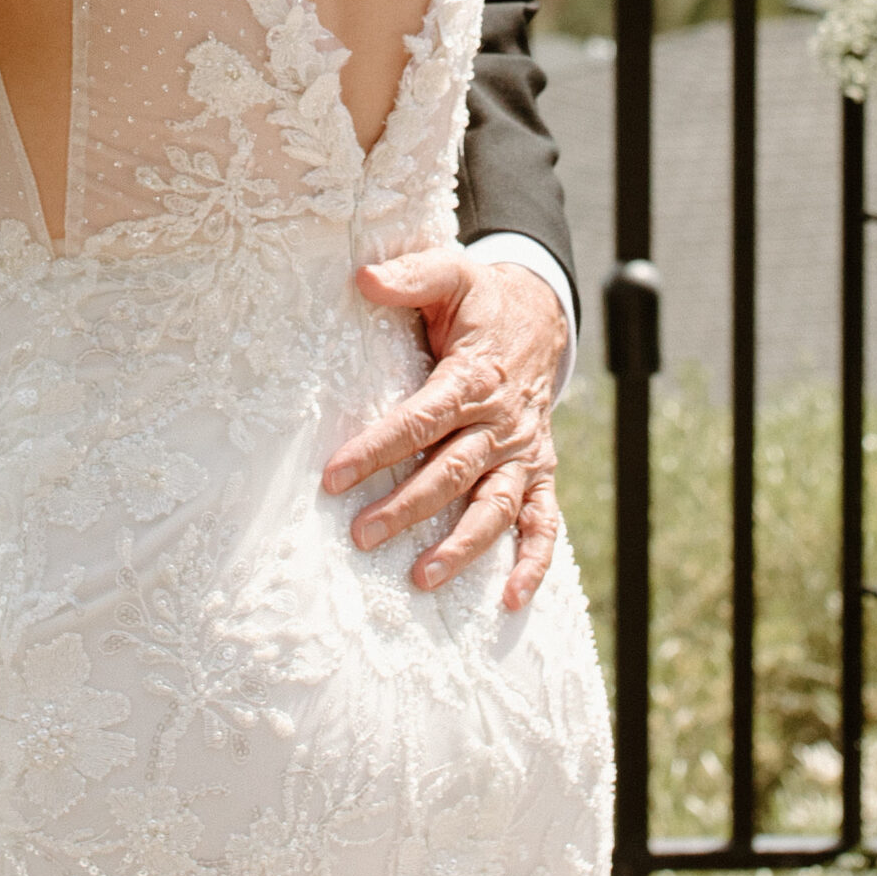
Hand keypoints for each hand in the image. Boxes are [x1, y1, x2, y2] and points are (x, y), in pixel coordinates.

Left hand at [322, 251, 564, 612]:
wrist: (540, 315)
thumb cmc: (481, 301)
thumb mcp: (450, 276)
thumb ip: (409, 276)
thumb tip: (362, 277)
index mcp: (473, 377)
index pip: (420, 419)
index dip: (377, 449)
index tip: (333, 475)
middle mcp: (500, 422)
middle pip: (451, 471)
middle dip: (406, 507)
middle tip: (360, 534)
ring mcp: (522, 452)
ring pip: (494, 506)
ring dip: (461, 545)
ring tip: (421, 577)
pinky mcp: (539, 470)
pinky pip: (543, 521)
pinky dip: (534, 562)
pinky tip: (510, 599)